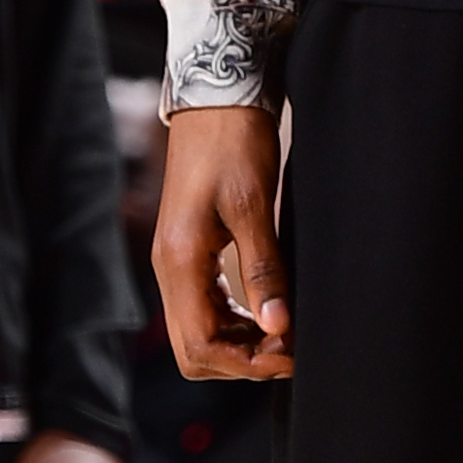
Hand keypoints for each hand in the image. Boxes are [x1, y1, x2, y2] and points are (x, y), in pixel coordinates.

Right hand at [152, 104, 292, 378]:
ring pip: (200, 333)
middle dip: (243, 361)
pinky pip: (207, 308)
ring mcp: (176, 264)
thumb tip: (279, 327)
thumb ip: (264, 270)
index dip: (247, 363)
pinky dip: (237, 322)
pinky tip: (270, 312)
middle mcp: (170, 270)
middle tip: (292, 346)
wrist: (216, 99)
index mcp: (178, 263)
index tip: (291, 352)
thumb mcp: (252, 207)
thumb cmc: (233, 144)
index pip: (201, 346)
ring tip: (287, 331)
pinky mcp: (189, 253)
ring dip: (241, 344)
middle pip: (195, 350)